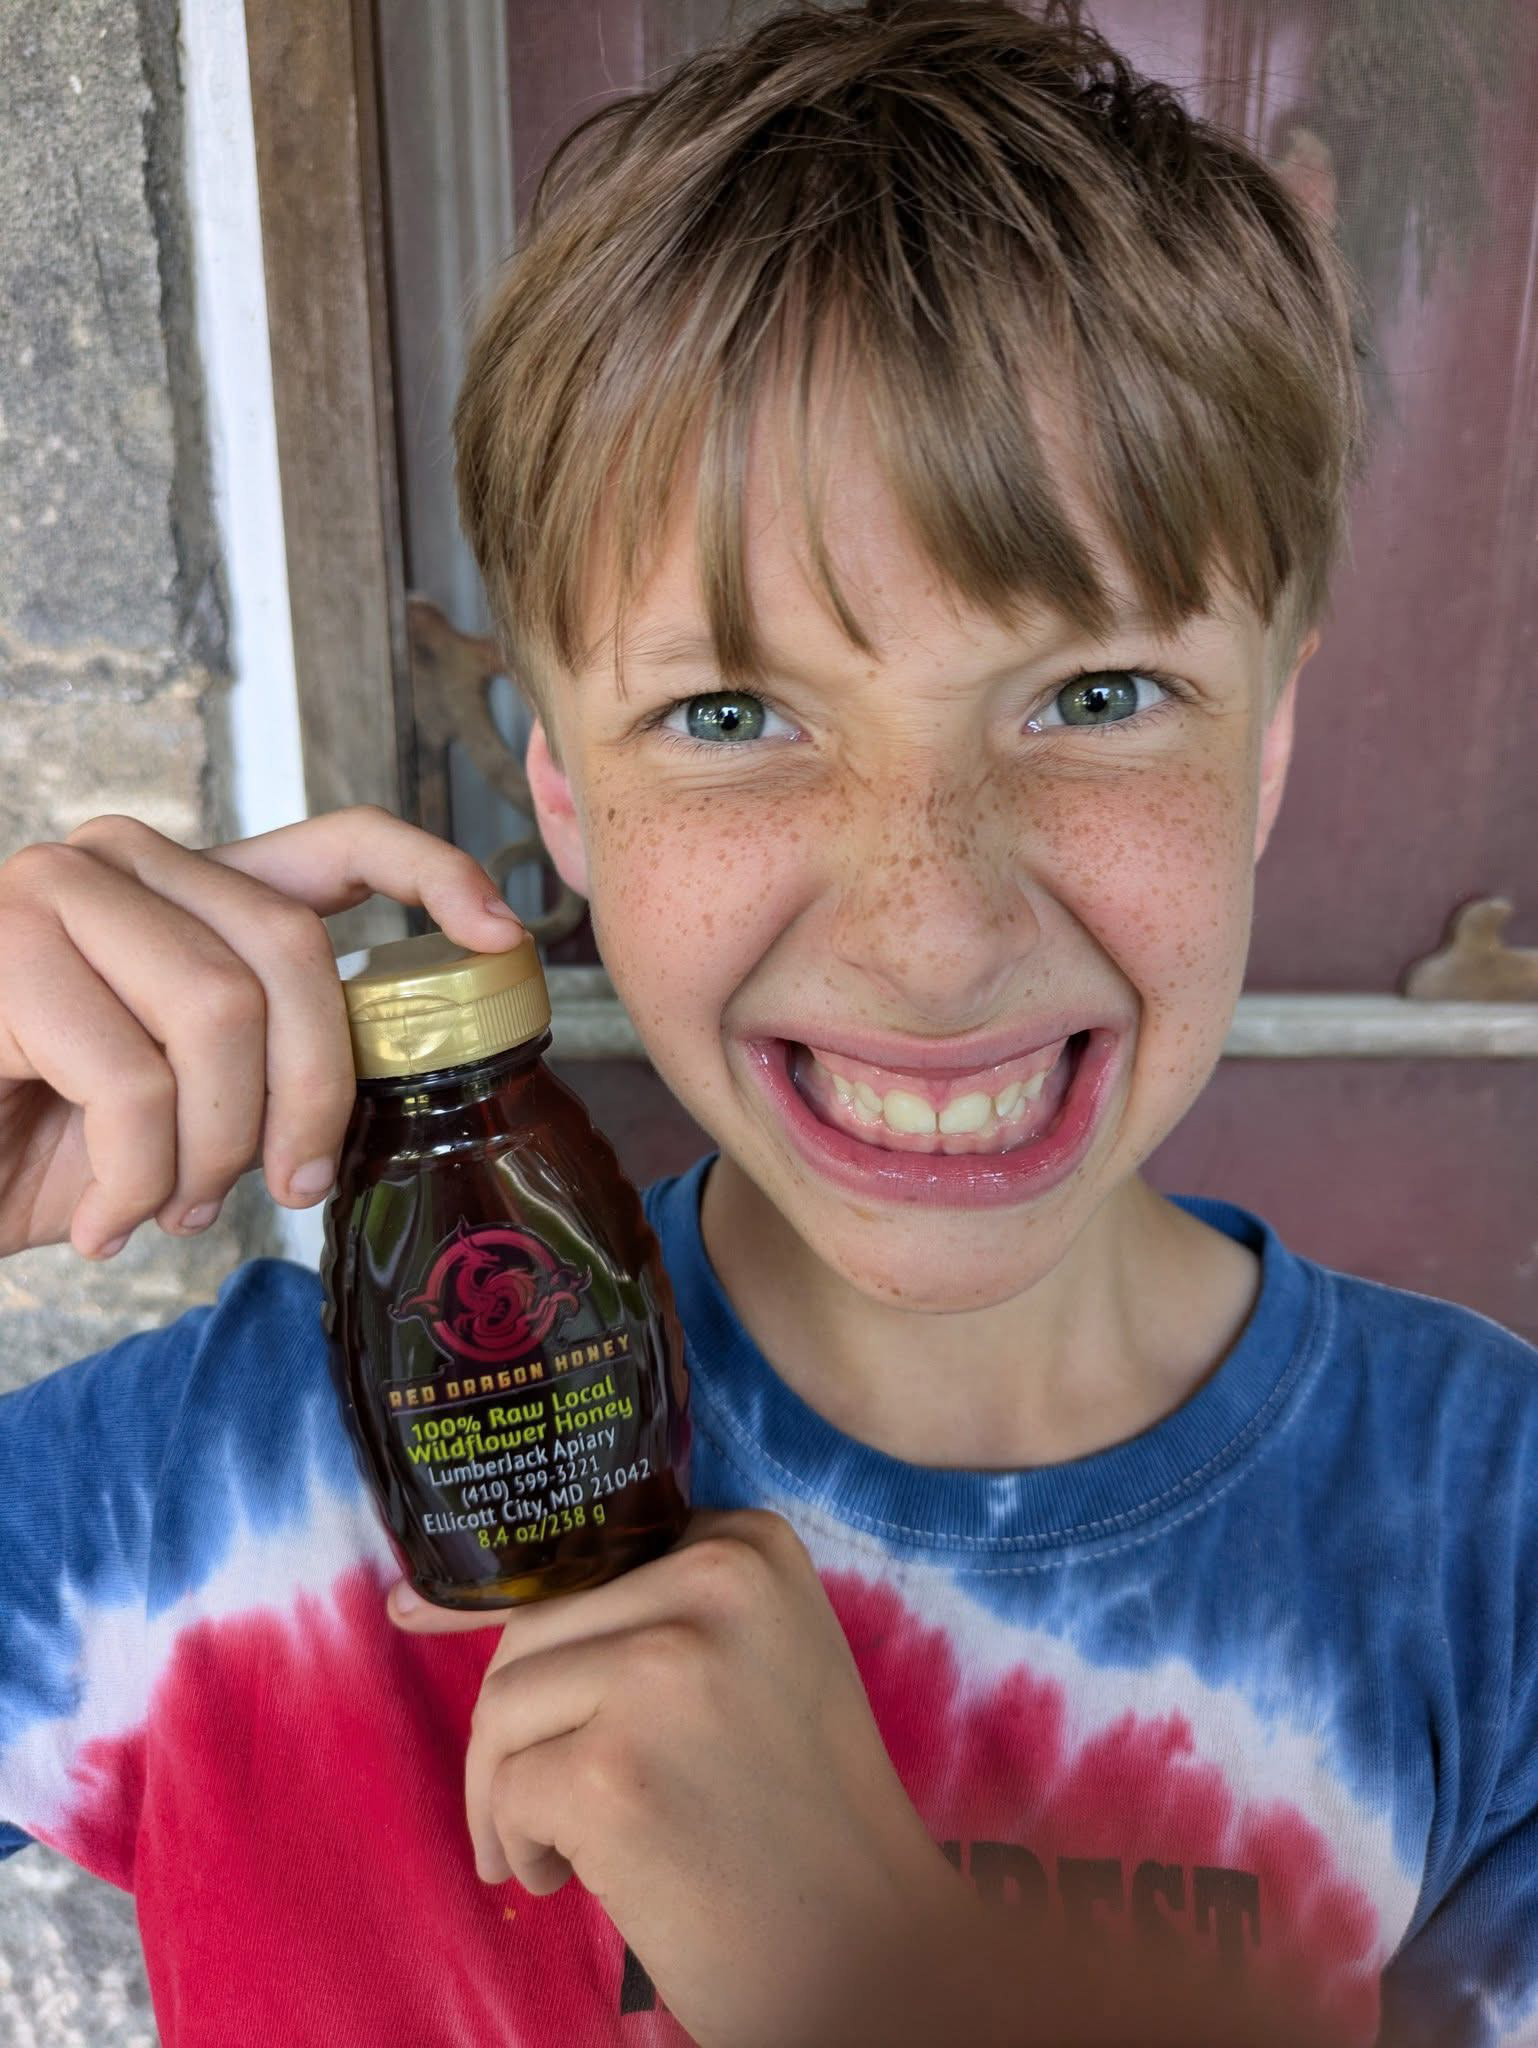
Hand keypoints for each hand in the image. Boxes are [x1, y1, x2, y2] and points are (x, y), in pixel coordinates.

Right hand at [0, 807, 524, 1259]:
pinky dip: (139, 1180)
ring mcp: (57, 891)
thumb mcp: (188, 1104)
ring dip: (213, 1148)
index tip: (504, 939)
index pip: (341, 840)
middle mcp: (127, 861)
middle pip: (294, 952)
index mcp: (193, 886)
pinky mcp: (3, 951)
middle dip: (315, 1092)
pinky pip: (135, 1082)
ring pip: (220, 1013)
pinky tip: (108, 1222)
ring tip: (172, 1208)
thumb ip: (270, 1065)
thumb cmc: (46, 1140)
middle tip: (296, 1186)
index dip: (435, 873)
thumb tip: (380, 1088)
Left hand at [389, 1510, 995, 2047]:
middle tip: (539, 1807)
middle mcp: (712, 1584)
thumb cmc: (800, 1814)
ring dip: (503, 1791)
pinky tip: (574, 1881)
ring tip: (557, 1852)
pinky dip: (517, 1845)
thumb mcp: (756, 1659)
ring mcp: (663, 1672)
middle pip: (532, 1628)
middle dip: (510, 1727)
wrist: (874, 1953)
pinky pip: (504, 1789)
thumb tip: (420, 1596)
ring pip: (503, 1705)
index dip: (521, 1618)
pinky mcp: (612, 1771)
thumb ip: (648, 1611)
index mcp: (749, 1542)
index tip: (455, 1643)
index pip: (584, 1556)